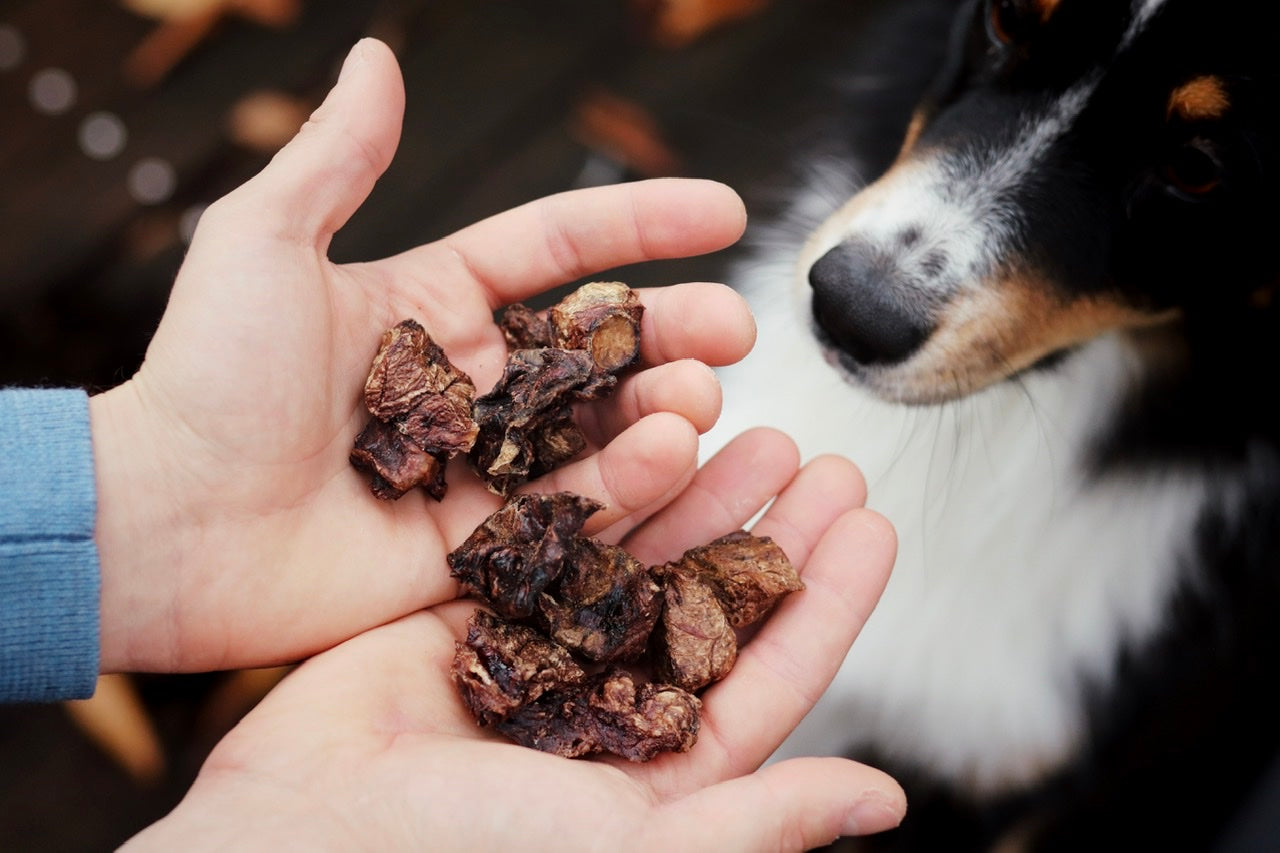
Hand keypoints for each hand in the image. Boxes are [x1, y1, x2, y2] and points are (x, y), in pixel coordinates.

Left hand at [88, 39, 754, 672]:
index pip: (558, 250)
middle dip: (676, 330)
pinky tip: (669, 453)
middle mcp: (469, 383)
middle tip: (735, 327)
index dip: (643, 226)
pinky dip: (628, 486)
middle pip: (600, 347)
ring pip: (601, 431)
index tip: (723, 211)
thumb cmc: (205, 378)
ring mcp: (480, 466)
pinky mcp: (481, 543)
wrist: (164, 525)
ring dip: (666, 409)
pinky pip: (572, 511)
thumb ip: (336, 156)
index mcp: (432, 302)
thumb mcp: (264, 242)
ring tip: (703, 393)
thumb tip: (377, 57)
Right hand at [122, 430, 903, 850]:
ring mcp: (545, 648)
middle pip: (715, 599)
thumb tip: (887, 803)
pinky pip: (560, 530)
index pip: (768, 673)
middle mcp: (608, 701)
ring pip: (645, 553)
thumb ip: (759, 817)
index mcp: (657, 767)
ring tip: (754, 428)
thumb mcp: (632, 841)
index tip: (872, 525)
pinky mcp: (481, 604)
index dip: (825, 600)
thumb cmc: (466, 850)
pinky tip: (650, 436)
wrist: (300, 825)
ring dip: (702, 492)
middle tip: (826, 460)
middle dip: (774, 528)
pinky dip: (607, 485)